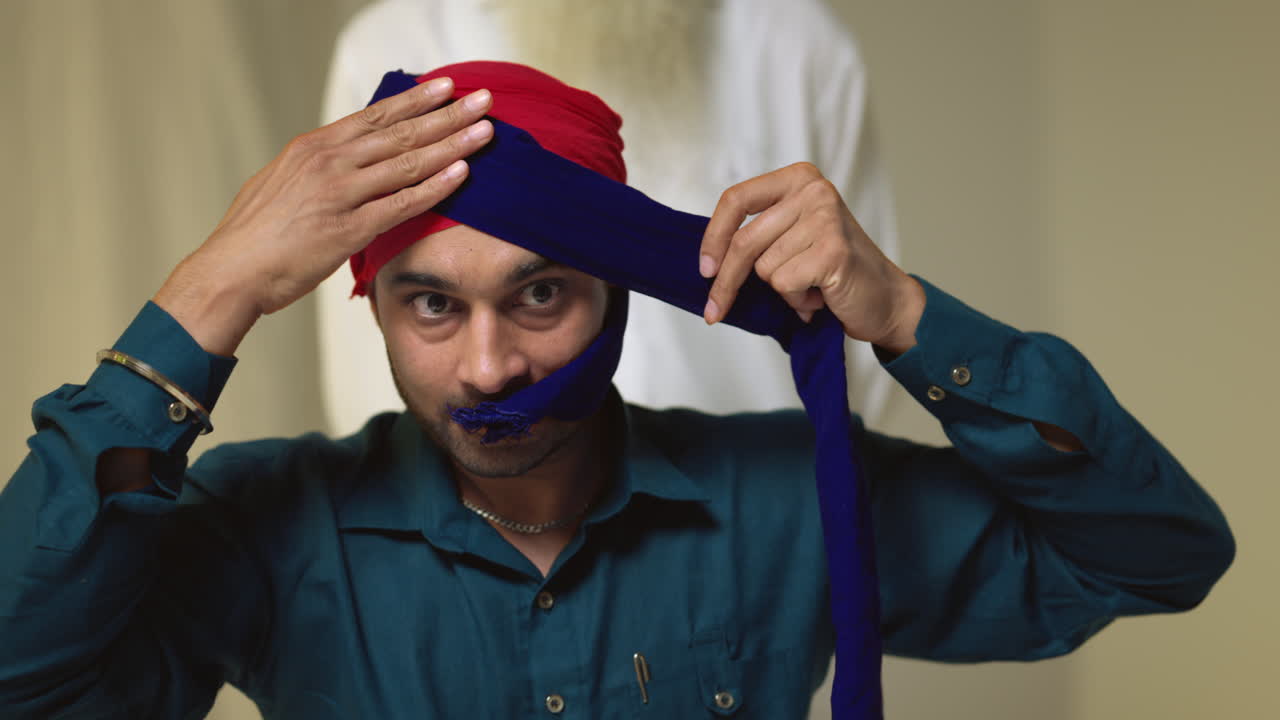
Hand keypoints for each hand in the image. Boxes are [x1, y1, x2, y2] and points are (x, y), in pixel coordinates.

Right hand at [154, 77, 494, 355]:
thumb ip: (317, 167)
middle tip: (482, 100)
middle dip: (447, 114)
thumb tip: (341, 159)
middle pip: (401, 132)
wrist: (232, 270)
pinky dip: (435, 186)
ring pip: (408, 162)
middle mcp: (329, 161)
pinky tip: (461, 173)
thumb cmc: (256, 233)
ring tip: (485, 131)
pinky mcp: (350, 228)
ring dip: (452, 144)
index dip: (415, 100)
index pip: (375, 115)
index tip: (446, 87)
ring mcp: (341, 193)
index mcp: (313, 146)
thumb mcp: (283, 181)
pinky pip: (403, 203)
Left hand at [699, 162, 924, 354]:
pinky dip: (796, 301)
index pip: (736, 199)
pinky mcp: (833, 250)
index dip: (712, 237)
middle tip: (716, 310)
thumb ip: (759, 234)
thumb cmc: (834, 272)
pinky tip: (820, 296)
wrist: (885, 299)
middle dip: (726, 282)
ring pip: (765, 267)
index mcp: (798, 178)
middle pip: (744, 240)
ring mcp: (825, 218)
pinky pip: (784, 283)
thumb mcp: (792, 237)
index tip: (704, 269)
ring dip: (781, 290)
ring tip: (810, 287)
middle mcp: (813, 190)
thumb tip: (708, 259)